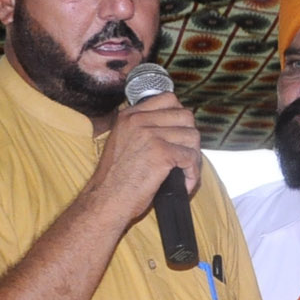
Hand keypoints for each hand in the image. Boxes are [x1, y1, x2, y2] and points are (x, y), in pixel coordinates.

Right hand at [85, 92, 200, 223]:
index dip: (180, 117)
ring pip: (192, 136)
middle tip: (185, 156)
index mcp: (129, 115)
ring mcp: (149, 135)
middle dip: (190, 138)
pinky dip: (192, 173)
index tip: (180, 134)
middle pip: (186, 116)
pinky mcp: (161, 152)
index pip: (168, 99)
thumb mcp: (124, 142)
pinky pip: (191, 157)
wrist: (106, 200)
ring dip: (194, 157)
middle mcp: (138, 120)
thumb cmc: (116, 179)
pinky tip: (184, 183)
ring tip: (185, 171)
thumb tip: (176, 126)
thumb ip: (144, 129)